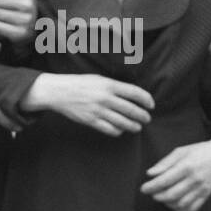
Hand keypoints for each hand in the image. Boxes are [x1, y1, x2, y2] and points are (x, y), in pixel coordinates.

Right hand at [26, 73, 152, 135]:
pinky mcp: (91, 121)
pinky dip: (118, 131)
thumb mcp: (99, 79)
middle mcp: (105, 98)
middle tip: (147, 118)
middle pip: (131, 110)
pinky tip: (121, 130)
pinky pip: (110, 130)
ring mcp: (98, 110)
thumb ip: (115, 87)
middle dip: (142, 116)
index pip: (134, 92)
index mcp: (109, 84)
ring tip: (137, 127)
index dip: (146, 100)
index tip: (151, 105)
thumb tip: (132, 96)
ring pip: (123, 122)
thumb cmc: (80, 84)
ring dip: (133, 126)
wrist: (59, 92)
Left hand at [141, 129, 210, 210]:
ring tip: (161, 197)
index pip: (164, 181)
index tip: (143, 188)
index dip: (151, 187)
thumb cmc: (200, 151)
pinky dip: (179, 209)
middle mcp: (195, 179)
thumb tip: (150, 174)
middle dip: (157, 196)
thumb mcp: (181, 151)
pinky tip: (173, 203)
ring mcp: (202, 189)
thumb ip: (164, 163)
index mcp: (187, 166)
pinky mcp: (206, 195)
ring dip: (167, 203)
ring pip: (180, 204)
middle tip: (151, 193)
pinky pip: (191, 208)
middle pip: (171, 195)